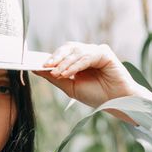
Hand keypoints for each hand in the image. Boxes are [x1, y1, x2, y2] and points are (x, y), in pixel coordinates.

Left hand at [34, 42, 151, 122]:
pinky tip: (68, 73)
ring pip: (76, 52)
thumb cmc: (96, 95)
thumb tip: (36, 69)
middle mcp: (86, 53)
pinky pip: (86, 56)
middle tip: (46, 66)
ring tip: (57, 73)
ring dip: (65, 63)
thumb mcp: (70, 87)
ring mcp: (95, 51)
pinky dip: (76, 64)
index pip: (61, 53)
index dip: (50, 58)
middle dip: (56, 57)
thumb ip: (54, 78)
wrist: (115, 102)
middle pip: (67, 48)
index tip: (37, 65)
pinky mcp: (104, 53)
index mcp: (77, 60)